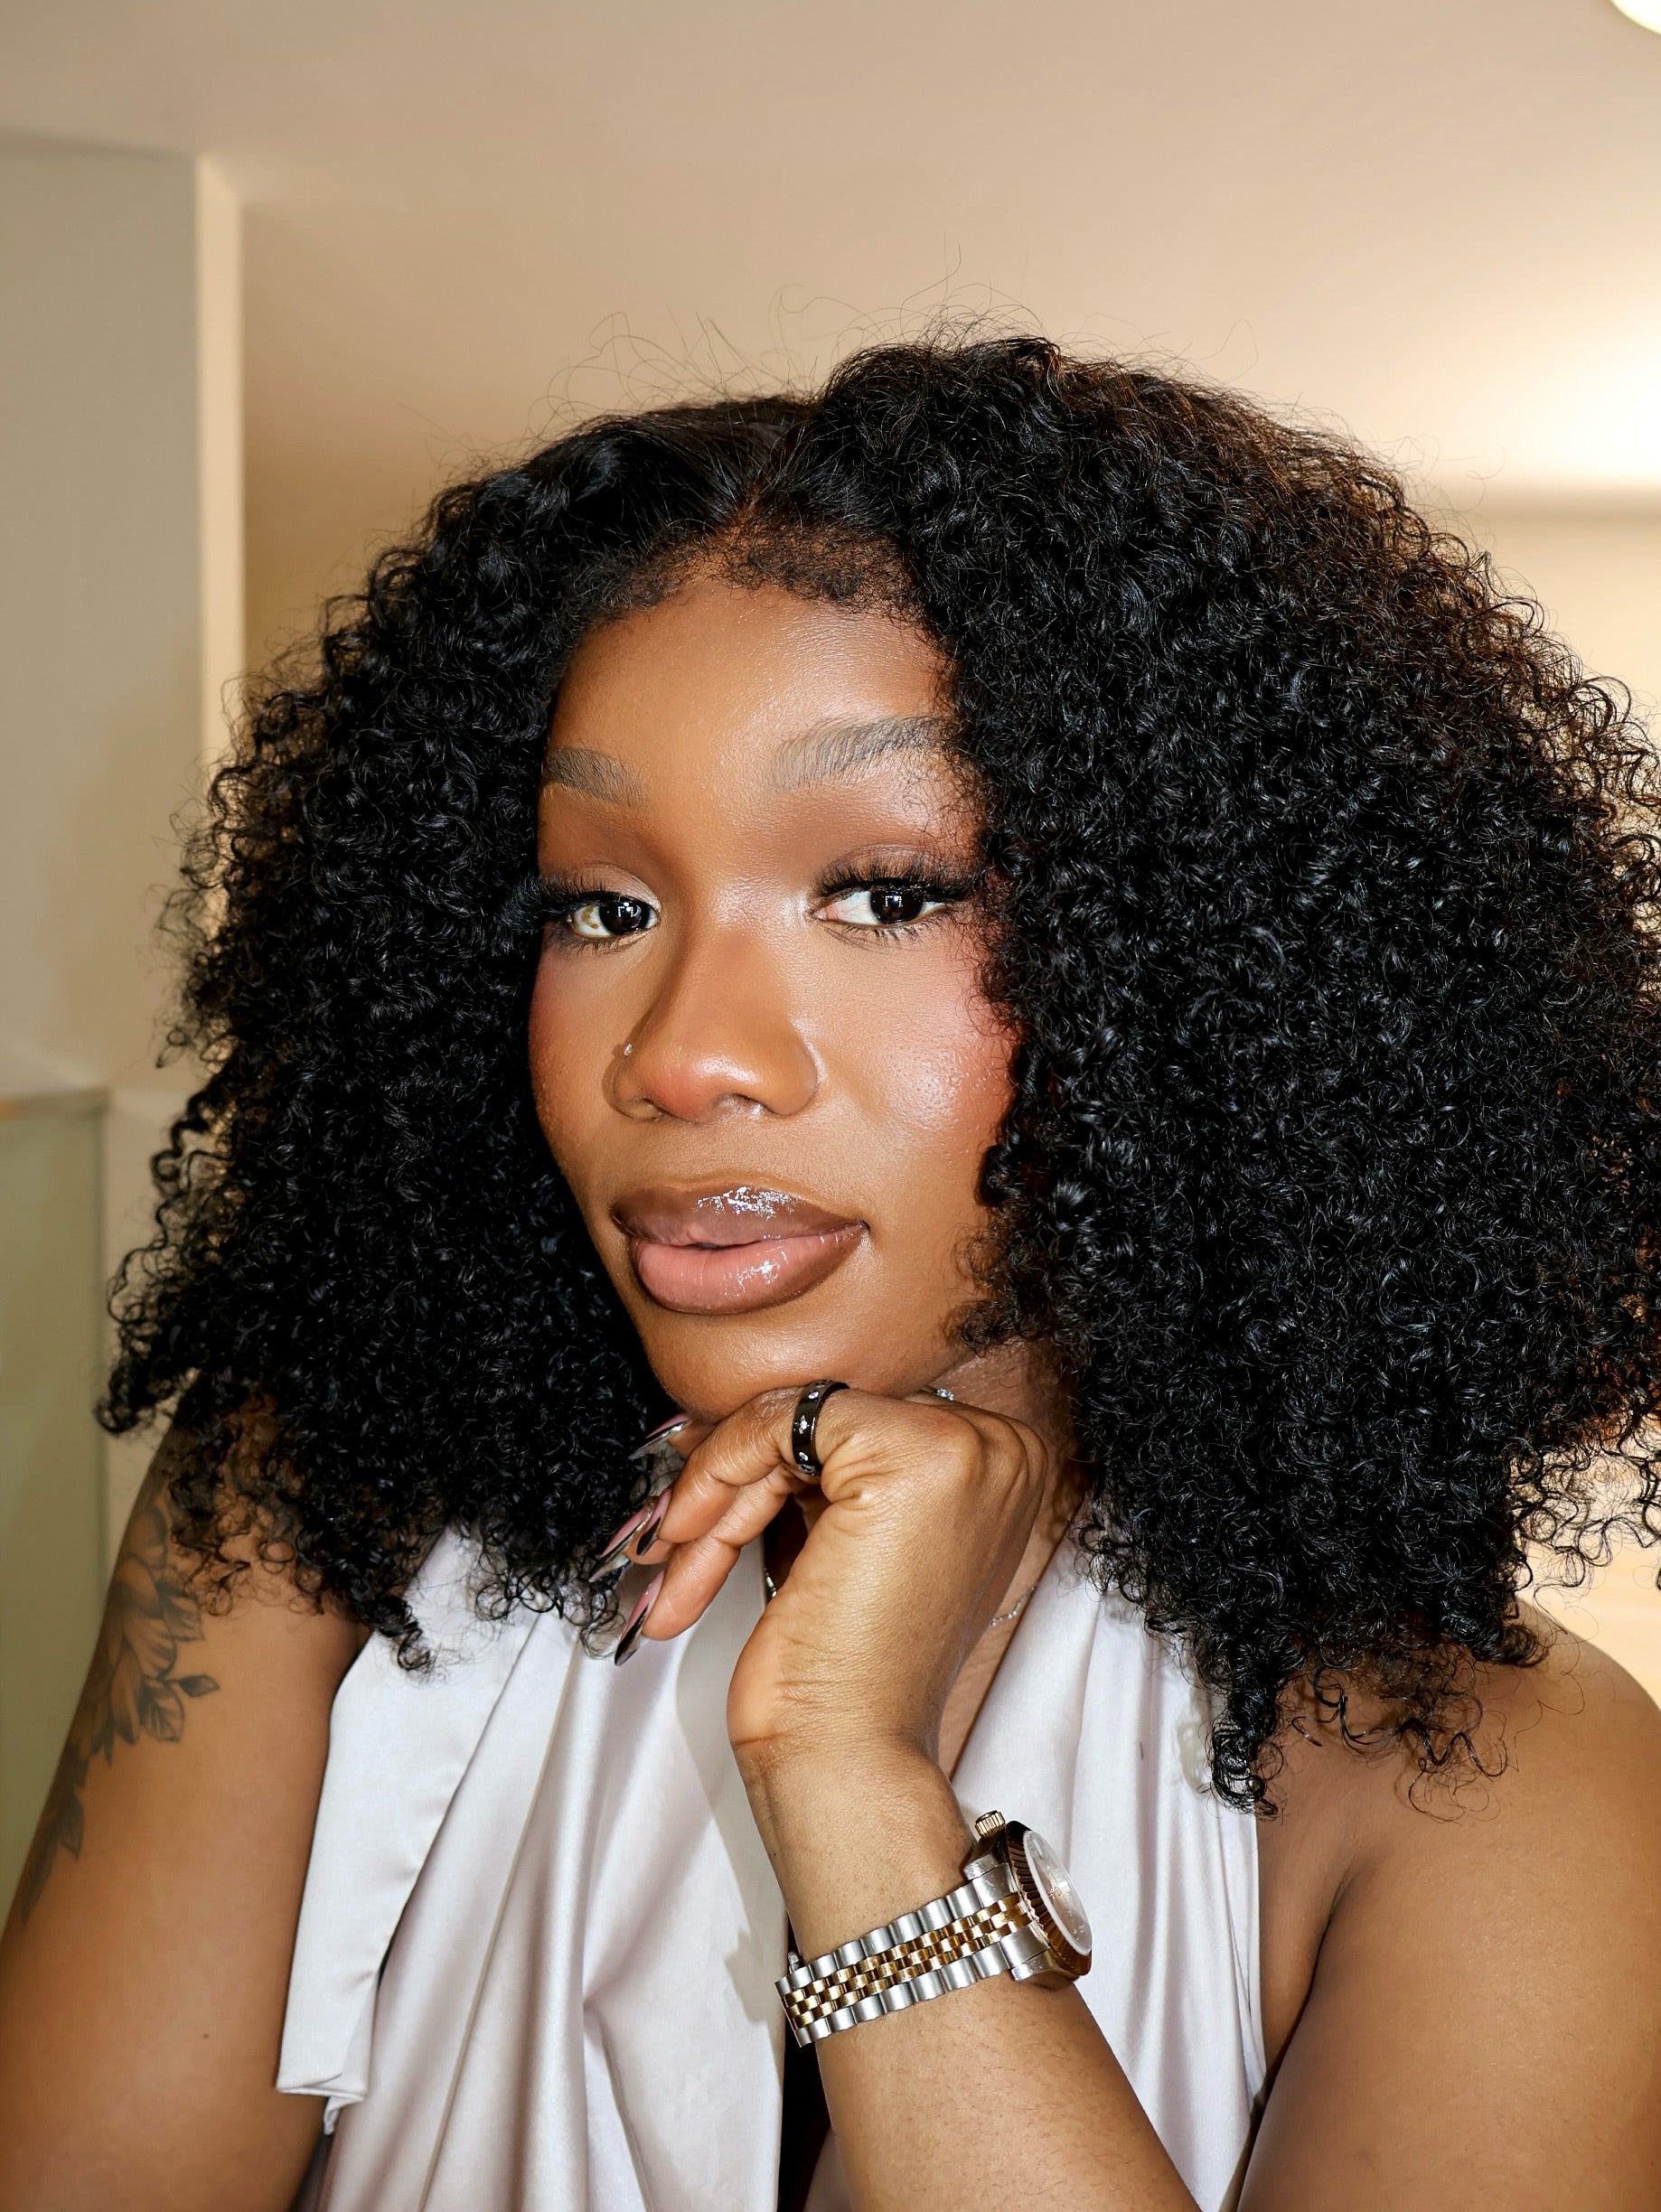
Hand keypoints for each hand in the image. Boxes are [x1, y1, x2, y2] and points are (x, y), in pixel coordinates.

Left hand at [632, 1387, 1050, 1788]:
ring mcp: (965, 1447)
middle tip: (679, 1521)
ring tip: (677, 1550)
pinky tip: (690, 1534)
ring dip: (719, 1489)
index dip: (778, 1459)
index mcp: (1005, 1465)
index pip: (865, 1422)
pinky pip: (783, 1420)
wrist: (850, 1756)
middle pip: (832, 1418)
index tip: (710, 1487)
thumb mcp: (856, 1542)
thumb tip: (741, 1416)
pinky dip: (720, 1472)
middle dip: (742, 1475)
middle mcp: (1002, 1447)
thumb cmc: (851, 1673)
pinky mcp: (909, 1455)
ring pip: (798, 1419)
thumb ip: (832, 1474)